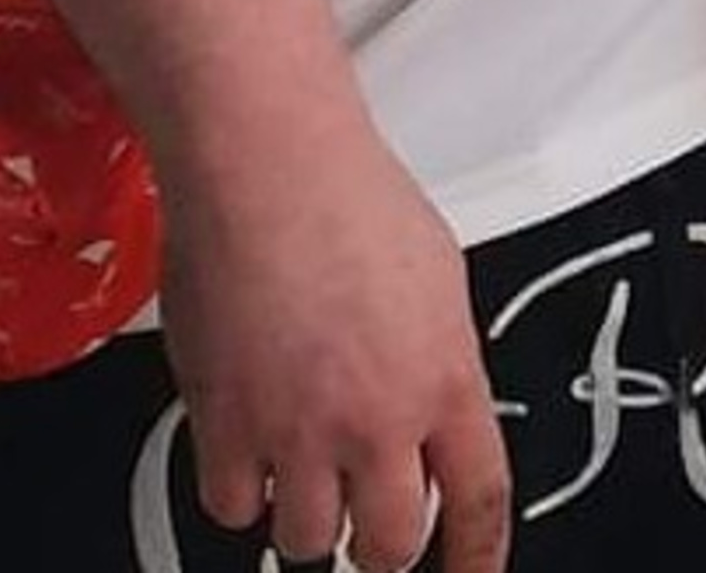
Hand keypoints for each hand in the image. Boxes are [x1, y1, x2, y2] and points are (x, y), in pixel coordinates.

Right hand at [160, 121, 512, 572]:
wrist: (270, 171)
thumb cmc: (350, 197)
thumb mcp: (437, 278)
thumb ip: (436, 359)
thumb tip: (430, 399)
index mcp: (445, 378)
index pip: (479, 499)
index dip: (477, 555)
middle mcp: (377, 419)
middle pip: (388, 546)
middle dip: (381, 540)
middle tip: (368, 513)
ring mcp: (298, 433)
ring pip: (306, 540)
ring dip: (307, 510)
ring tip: (303, 455)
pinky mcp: (226, 429)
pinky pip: (233, 507)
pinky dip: (240, 488)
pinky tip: (249, 440)